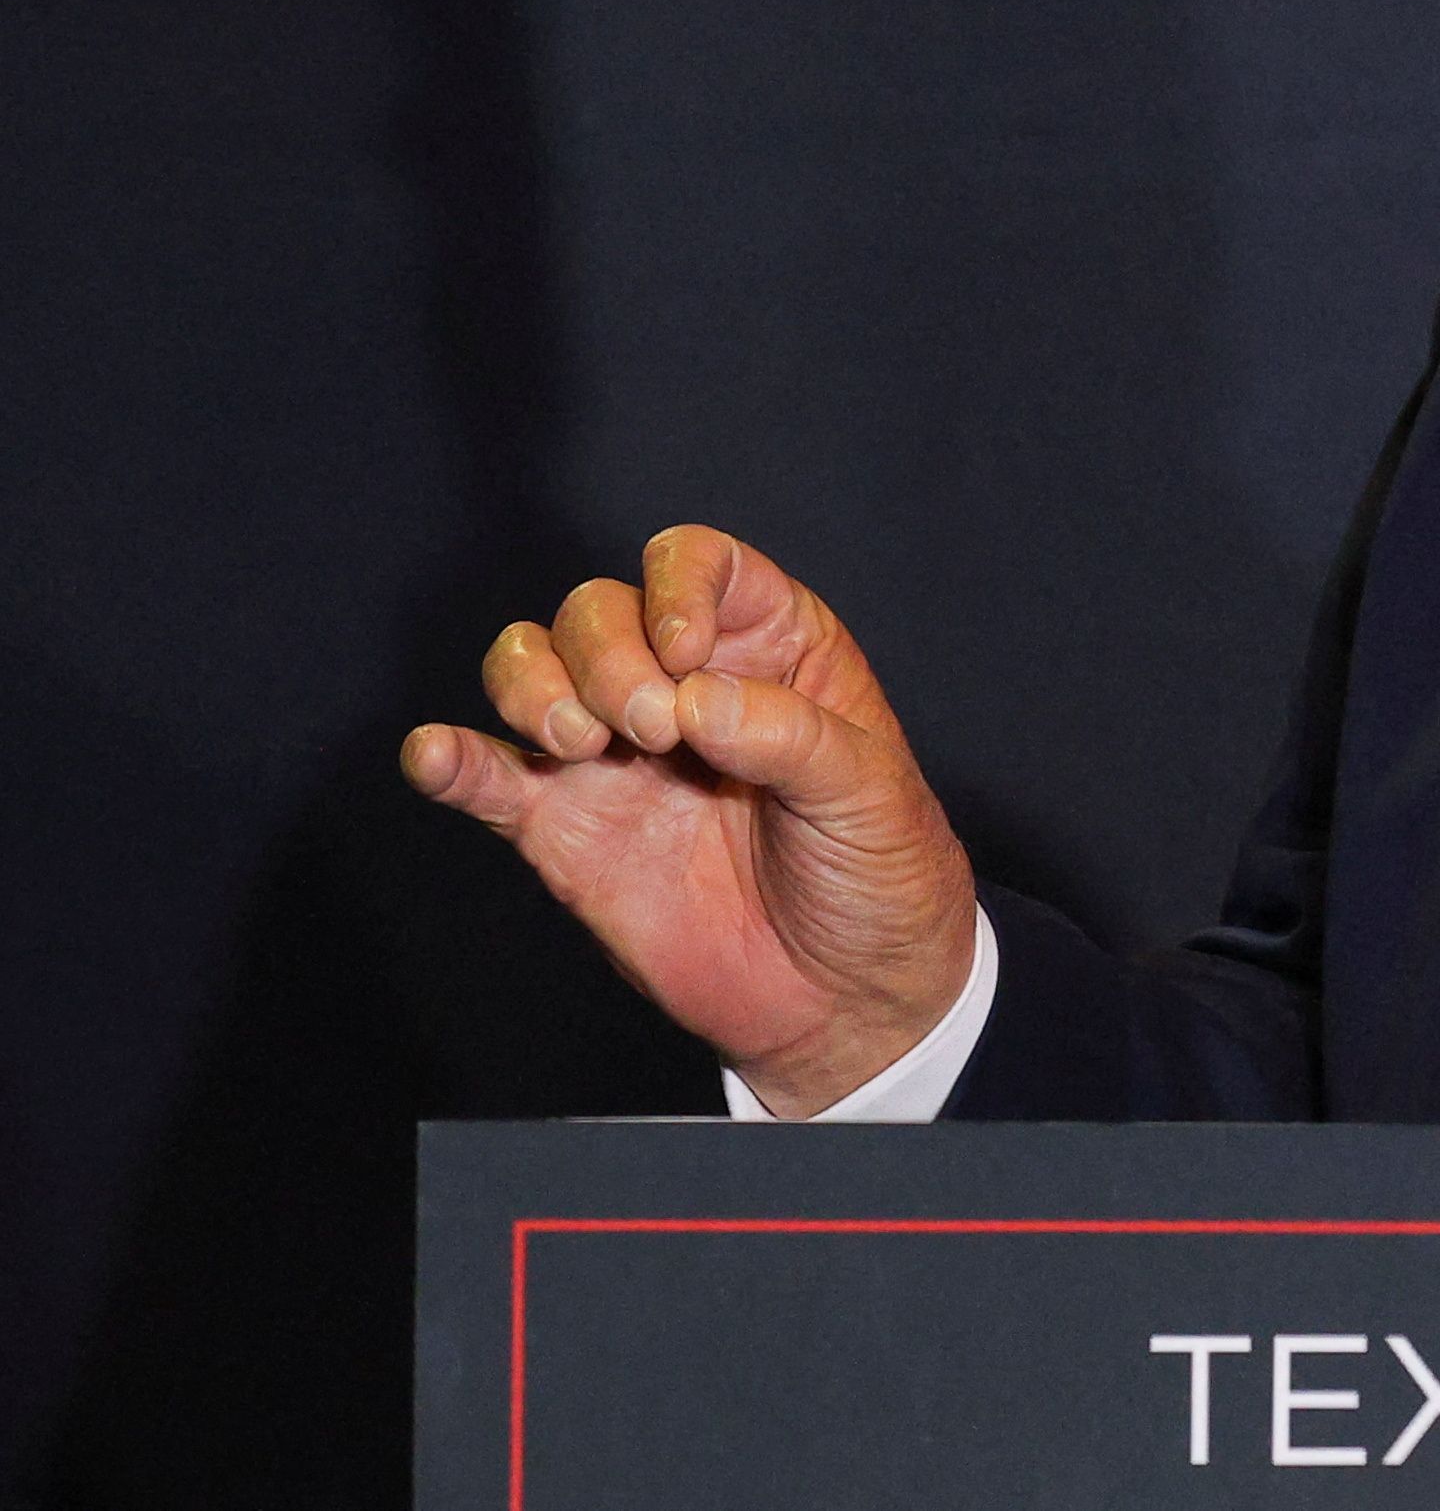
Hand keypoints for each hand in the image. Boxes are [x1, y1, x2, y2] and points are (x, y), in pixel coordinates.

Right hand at [400, 525, 978, 1116]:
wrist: (845, 997)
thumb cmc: (879, 873)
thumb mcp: (870, 791)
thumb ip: (789, 735)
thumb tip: (693, 697)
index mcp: (769, 650)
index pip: (696, 564)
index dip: (675, 587)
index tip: (685, 652)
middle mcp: (680, 684)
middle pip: (597, 610)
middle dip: (604, 654)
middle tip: (649, 731)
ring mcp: (615, 755)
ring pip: (531, 668)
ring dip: (530, 686)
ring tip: (580, 745)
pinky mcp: (564, 828)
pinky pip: (487, 778)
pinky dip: (449, 759)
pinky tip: (437, 754)